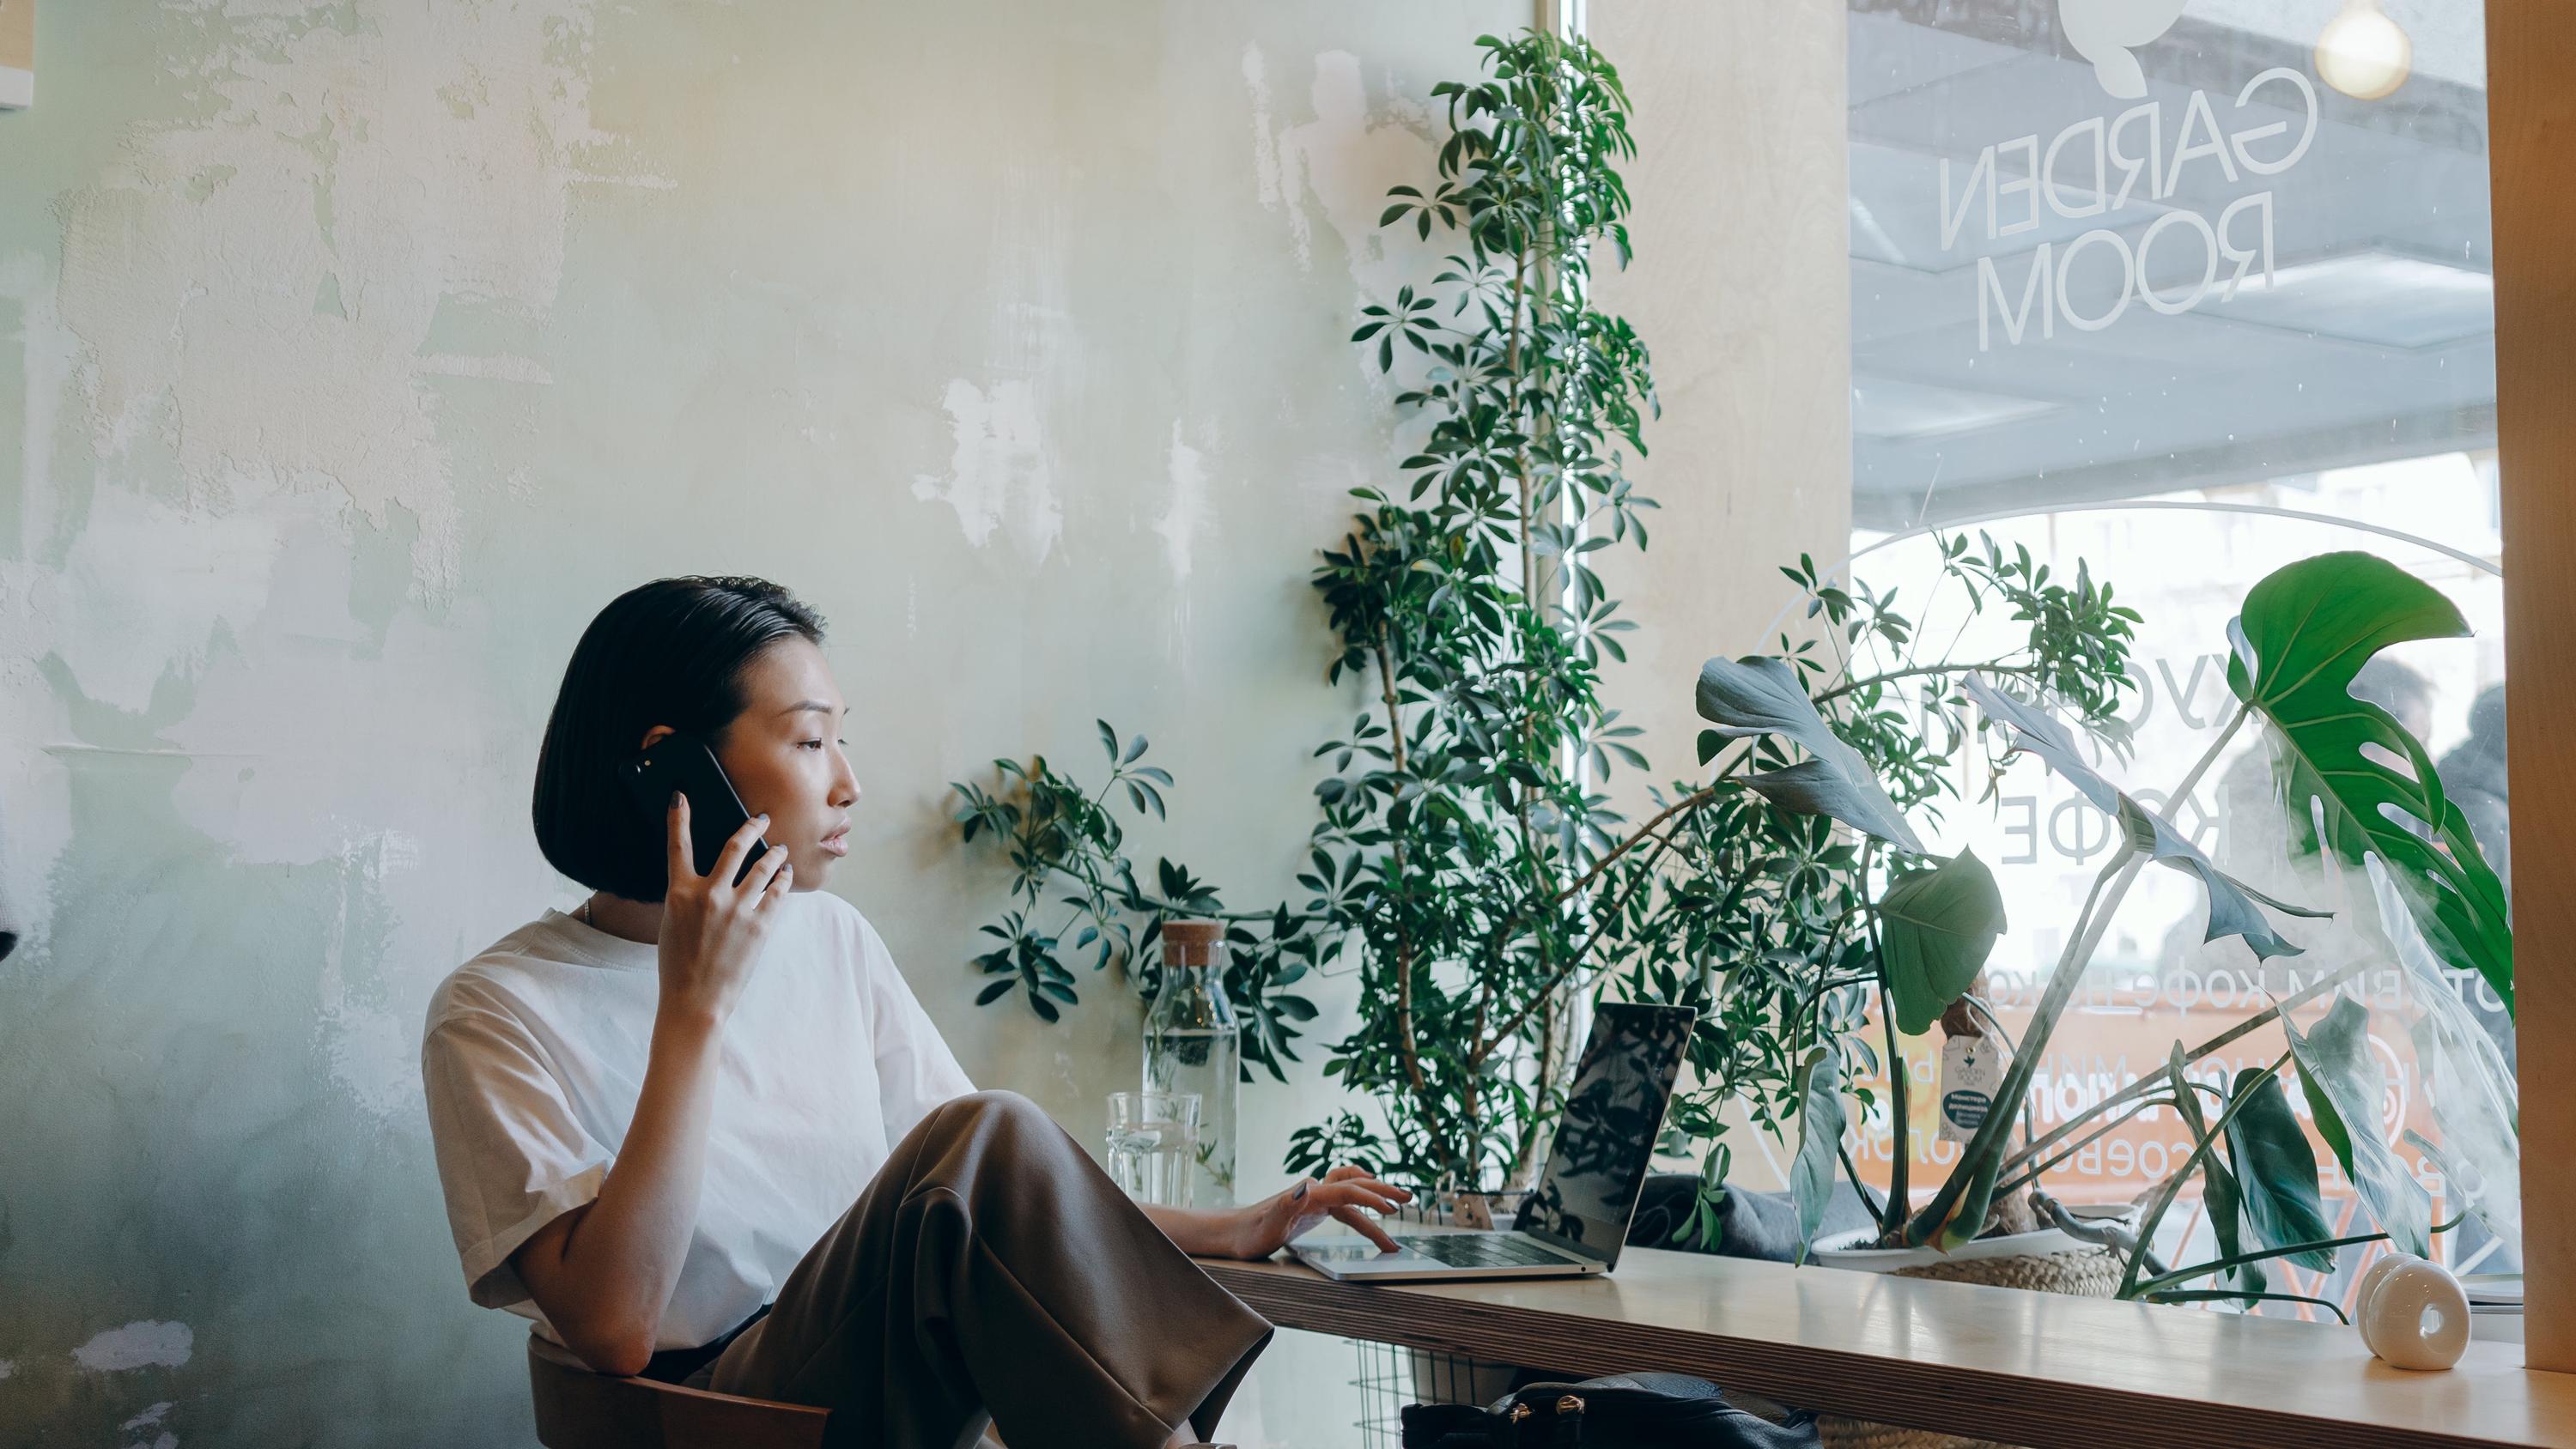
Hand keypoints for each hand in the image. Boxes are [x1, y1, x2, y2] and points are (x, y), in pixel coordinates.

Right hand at [655, 792, 792, 1024]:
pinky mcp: (760, 924)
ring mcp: (737, 908)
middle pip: (734, 846)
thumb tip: (707, 876)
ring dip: (775, 853)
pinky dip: (783, 880)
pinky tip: (785, 875)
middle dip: (751, 827)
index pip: (677, 846)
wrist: (695, 1000)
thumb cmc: (679, 963)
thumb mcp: (672, 923)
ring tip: (780, 849)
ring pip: (764, 866)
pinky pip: (778, 892)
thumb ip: (688, 896)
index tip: (681, 796)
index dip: (678, 818)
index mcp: (679, 893)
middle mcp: (709, 895)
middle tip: (761, 818)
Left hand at [1227, 1165, 1412, 1258]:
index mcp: (1310, 1195)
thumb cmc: (1251, 1233)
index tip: (1392, 1210)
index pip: (1348, 1191)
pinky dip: (1362, 1208)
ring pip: (1353, 1192)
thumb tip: (1306, 1185)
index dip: (1371, 1198)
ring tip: (1398, 1205)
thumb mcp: (1268, 1225)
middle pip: (1356, 1184)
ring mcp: (1316, 1198)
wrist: (1235, 1232)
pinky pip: (1345, 1204)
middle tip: (1409, 1199)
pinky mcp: (1315, 1207)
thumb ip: (1286, 1206)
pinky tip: (1371, 1215)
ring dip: (1376, 1196)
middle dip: (1383, 1191)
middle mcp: (1315, 1191)